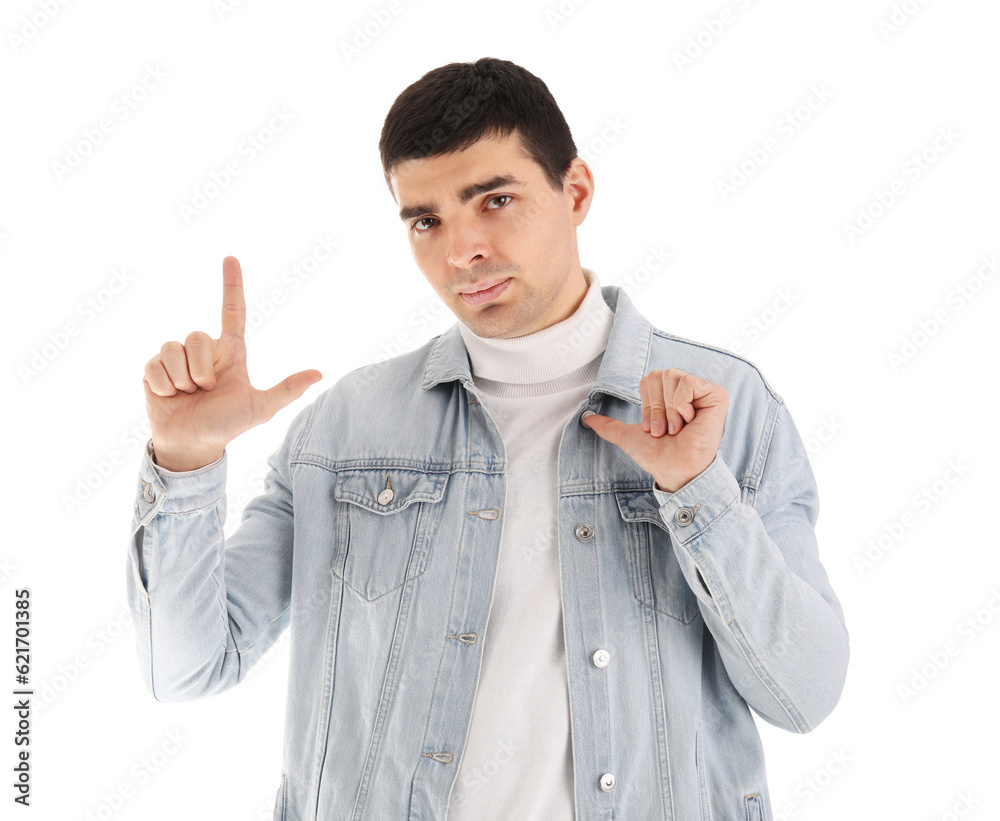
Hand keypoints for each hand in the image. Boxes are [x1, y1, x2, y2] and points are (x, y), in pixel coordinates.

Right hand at [142, 256, 322, 470]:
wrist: (192, 444)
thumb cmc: (226, 425)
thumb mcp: (260, 408)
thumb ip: (287, 390)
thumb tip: (319, 373)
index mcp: (231, 352)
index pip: (233, 312)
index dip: (232, 285)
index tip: (231, 259)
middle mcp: (204, 350)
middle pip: (197, 337)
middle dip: (201, 370)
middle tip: (206, 390)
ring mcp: (177, 358)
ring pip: (174, 349)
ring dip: (182, 380)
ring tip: (188, 394)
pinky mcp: (155, 368)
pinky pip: (155, 364)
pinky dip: (164, 385)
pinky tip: (170, 397)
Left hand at [582, 368, 727, 492]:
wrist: (675, 469)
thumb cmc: (658, 456)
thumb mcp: (628, 437)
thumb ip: (608, 426)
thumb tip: (587, 418)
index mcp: (669, 395)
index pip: (648, 378)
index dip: (647, 405)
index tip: (654, 427)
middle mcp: (687, 390)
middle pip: (658, 374)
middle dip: (655, 407)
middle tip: (665, 429)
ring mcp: (703, 392)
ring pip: (672, 376)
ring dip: (668, 410)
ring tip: (677, 428)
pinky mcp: (717, 395)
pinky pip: (688, 382)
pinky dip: (681, 405)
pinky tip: (689, 421)